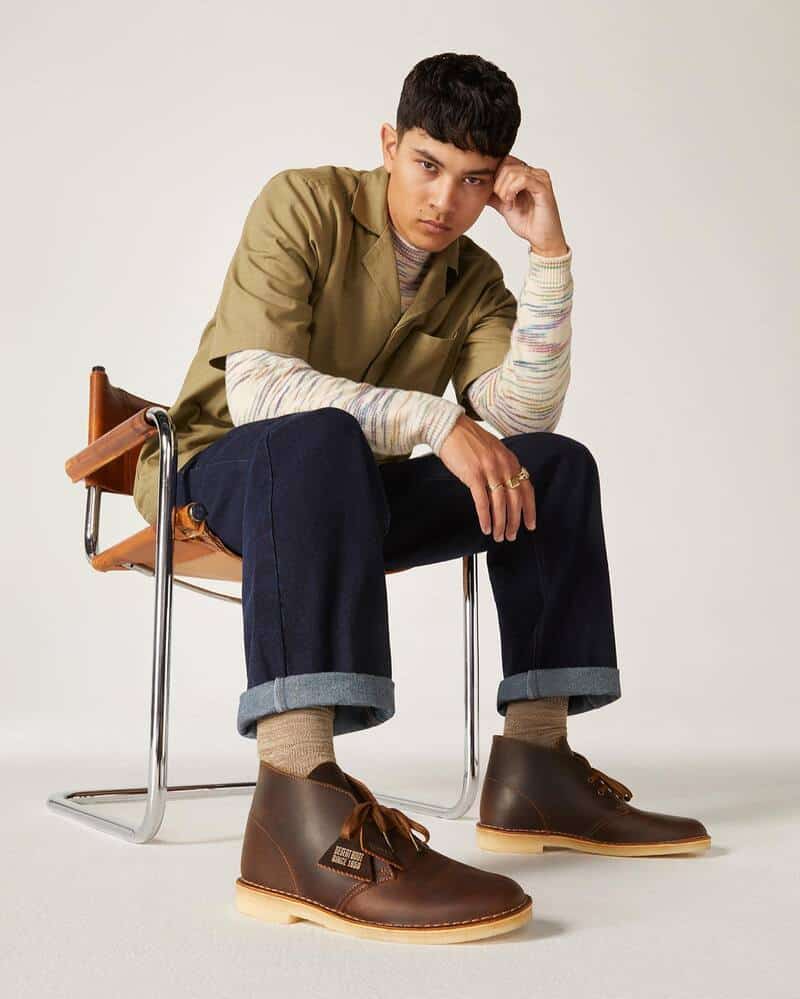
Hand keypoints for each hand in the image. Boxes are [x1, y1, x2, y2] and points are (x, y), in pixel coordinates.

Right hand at [438, 415, 535, 540]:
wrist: (449, 427)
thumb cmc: (468, 440)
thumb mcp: (493, 450)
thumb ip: (502, 466)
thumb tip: (507, 486)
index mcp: (510, 460)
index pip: (527, 489)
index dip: (530, 509)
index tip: (530, 525)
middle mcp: (504, 465)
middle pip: (515, 500)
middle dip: (515, 521)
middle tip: (512, 536)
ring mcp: (489, 470)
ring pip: (500, 504)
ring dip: (500, 523)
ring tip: (498, 536)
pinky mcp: (473, 475)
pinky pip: (483, 502)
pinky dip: (485, 517)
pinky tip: (485, 527)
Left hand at [486, 154, 568, 256]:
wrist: (541, 238)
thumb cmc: (527, 223)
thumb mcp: (504, 206)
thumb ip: (494, 195)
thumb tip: (478, 186)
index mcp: (526, 174)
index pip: (504, 162)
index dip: (494, 176)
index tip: (493, 194)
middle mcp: (534, 172)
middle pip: (506, 165)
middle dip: (497, 183)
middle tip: (501, 200)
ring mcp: (540, 178)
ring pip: (512, 172)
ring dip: (504, 189)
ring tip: (507, 202)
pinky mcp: (543, 187)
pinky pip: (523, 179)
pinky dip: (512, 190)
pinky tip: (511, 201)